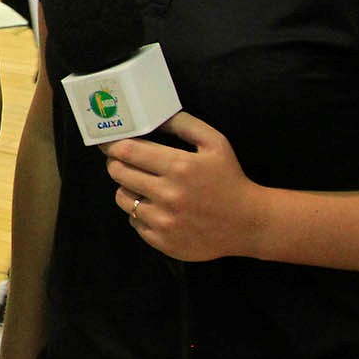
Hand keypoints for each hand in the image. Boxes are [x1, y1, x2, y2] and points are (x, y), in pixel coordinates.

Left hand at [101, 113, 263, 261]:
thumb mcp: (215, 143)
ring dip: (126, 188)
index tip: (109, 142)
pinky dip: (139, 213)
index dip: (113, 145)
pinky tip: (155, 207)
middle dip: (116, 163)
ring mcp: (164, 221)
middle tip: (121, 161)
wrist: (248, 223)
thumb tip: (152, 117)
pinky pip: (133, 221)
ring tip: (141, 185)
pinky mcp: (163, 241)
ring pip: (122, 198)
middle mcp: (168, 195)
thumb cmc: (229, 178)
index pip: (127, 151)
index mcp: (179, 166)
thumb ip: (183, 124)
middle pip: (119, 173)